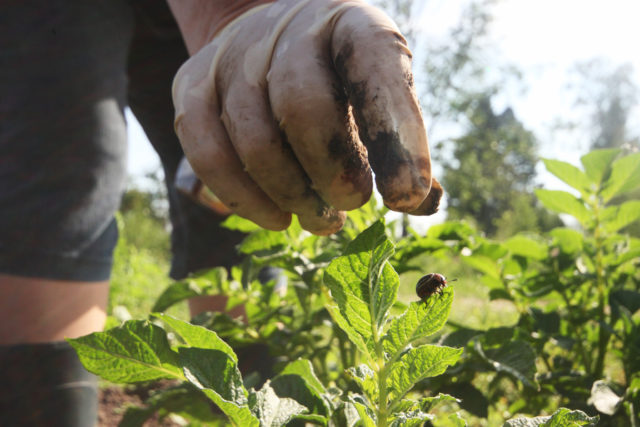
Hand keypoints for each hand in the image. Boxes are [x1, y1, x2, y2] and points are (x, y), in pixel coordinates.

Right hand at [171, 0, 441, 234]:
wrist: (272, 42)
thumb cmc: (340, 82)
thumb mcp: (379, 95)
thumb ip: (400, 143)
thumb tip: (418, 201)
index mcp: (352, 24)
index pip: (375, 69)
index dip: (394, 137)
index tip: (406, 197)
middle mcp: (288, 28)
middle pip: (302, 106)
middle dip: (332, 173)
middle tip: (350, 205)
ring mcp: (233, 54)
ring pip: (255, 141)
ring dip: (293, 196)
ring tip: (322, 220)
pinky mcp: (192, 84)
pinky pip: (208, 154)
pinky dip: (245, 199)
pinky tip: (277, 218)